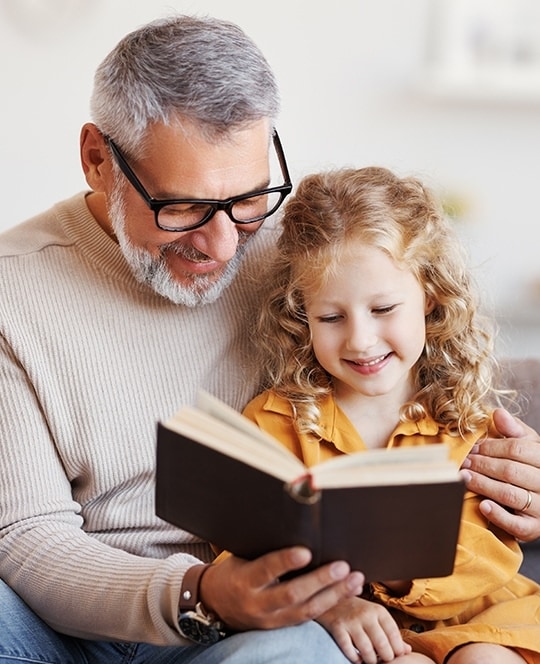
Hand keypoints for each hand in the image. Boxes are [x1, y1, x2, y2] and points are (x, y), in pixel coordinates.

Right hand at [199, 546, 364, 631]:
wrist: (214, 603)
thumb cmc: (233, 569)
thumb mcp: (241, 555)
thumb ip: (265, 548)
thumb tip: (295, 523)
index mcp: (244, 580)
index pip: (266, 570)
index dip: (286, 561)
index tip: (306, 551)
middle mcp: (257, 603)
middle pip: (292, 594)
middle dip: (320, 580)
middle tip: (343, 566)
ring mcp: (269, 619)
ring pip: (306, 610)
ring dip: (334, 594)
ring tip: (355, 579)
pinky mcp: (280, 626)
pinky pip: (309, 617)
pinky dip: (331, 604)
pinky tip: (347, 591)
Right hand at [317, 596, 410, 662]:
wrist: (330, 595)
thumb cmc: (356, 609)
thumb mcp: (375, 615)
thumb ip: (390, 631)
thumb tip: (407, 650)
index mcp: (378, 610)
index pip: (394, 635)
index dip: (398, 649)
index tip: (396, 656)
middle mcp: (366, 614)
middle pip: (382, 644)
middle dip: (385, 657)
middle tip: (383, 660)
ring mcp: (351, 621)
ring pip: (366, 650)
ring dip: (370, 660)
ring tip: (371, 661)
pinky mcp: (337, 627)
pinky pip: (348, 650)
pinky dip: (354, 658)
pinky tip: (357, 658)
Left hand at [461, 408, 539, 540]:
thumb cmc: (530, 468)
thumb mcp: (528, 446)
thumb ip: (513, 430)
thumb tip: (498, 413)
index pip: (517, 449)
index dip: (491, 447)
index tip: (472, 447)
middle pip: (510, 471)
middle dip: (482, 464)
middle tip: (462, 461)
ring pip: (510, 494)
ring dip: (483, 485)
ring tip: (464, 477)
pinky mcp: (534, 529)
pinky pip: (517, 524)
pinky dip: (498, 515)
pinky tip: (482, 505)